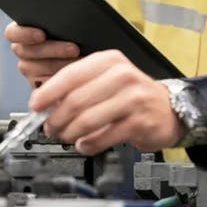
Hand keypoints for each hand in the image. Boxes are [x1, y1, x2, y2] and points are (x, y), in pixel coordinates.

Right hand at [4, 22, 80, 86]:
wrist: (86, 55)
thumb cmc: (78, 33)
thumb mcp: (68, 25)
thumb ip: (60, 22)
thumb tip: (66, 17)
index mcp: (24, 30)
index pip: (13, 33)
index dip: (24, 34)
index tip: (42, 35)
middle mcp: (22, 50)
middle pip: (27, 52)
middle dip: (54, 50)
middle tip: (75, 48)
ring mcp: (29, 69)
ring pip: (37, 69)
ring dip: (61, 64)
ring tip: (81, 60)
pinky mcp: (38, 85)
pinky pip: (45, 84)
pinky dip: (61, 79)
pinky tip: (76, 74)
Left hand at [28, 49, 186, 154]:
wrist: (170, 109)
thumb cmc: (133, 95)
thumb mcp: (107, 80)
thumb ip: (79, 87)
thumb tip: (46, 103)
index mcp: (110, 61)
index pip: (70, 75)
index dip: (48, 93)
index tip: (36, 105)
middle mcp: (122, 76)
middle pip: (75, 100)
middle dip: (56, 118)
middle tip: (50, 127)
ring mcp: (132, 99)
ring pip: (87, 120)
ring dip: (70, 133)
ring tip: (66, 137)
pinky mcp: (139, 122)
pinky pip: (103, 137)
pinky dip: (88, 145)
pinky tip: (85, 145)